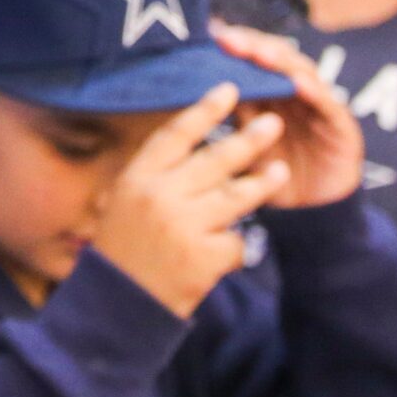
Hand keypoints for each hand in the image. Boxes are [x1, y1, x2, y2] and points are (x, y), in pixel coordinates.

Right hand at [90, 84, 288, 317]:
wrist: (116, 308)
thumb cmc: (121, 250)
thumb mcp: (123, 203)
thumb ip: (157, 176)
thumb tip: (198, 145)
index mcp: (137, 178)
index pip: (176, 133)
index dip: (204, 109)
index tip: (228, 88)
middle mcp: (159, 197)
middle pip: (215, 160)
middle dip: (249, 139)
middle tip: (274, 123)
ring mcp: (183, 227)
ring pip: (235, 197)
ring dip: (261, 184)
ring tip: (280, 170)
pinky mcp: (202, 259)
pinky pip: (235, 242)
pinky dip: (234, 245)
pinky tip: (229, 250)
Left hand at [212, 22, 364, 208]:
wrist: (310, 214)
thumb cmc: (275, 176)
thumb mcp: (249, 145)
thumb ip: (237, 115)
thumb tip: (199, 86)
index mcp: (275, 93)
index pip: (258, 57)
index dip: (239, 44)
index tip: (213, 35)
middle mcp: (299, 92)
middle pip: (279, 58)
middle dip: (254, 46)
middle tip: (229, 39)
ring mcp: (322, 106)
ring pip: (303, 73)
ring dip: (282, 62)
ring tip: (260, 53)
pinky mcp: (342, 126)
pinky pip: (330, 105)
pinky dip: (315, 92)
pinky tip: (299, 84)